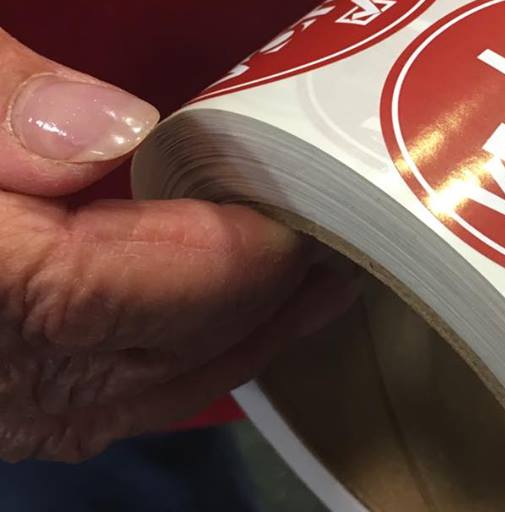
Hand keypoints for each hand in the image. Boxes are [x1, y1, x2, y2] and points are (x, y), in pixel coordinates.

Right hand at [0, 27, 353, 460]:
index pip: (161, 286)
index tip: (326, 200)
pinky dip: (194, 359)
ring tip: (327, 277)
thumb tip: (113, 133)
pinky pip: (118, 396)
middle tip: (365, 236)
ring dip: (255, 333)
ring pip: (162, 386)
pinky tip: (233, 318)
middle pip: (183, 348)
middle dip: (282, 296)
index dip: (254, 247)